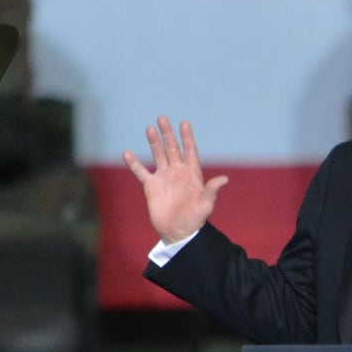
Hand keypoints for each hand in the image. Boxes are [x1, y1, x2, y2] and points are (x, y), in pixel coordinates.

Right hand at [121, 116, 229, 243]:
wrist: (178, 233)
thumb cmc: (194, 220)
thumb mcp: (205, 206)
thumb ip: (212, 191)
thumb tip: (224, 179)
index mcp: (191, 174)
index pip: (190, 151)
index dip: (187, 137)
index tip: (184, 123)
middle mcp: (177, 172)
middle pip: (172, 148)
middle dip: (167, 134)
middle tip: (162, 118)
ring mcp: (164, 178)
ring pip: (158, 155)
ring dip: (154, 142)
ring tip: (149, 129)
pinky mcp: (151, 186)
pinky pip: (141, 171)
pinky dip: (134, 163)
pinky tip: (127, 153)